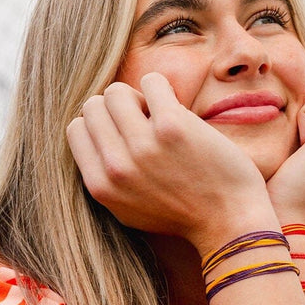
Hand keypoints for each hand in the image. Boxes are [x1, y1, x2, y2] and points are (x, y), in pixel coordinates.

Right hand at [66, 73, 270, 249]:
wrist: (228, 222)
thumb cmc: (182, 213)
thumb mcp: (128, 209)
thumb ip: (104, 177)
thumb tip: (89, 131)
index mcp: (101, 186)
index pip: (76, 128)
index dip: (101, 124)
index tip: (124, 133)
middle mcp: (116, 167)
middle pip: (94, 106)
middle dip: (118, 109)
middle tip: (144, 123)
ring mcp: (142, 145)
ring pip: (117, 91)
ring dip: (138, 96)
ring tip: (159, 115)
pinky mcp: (171, 126)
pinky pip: (152, 82)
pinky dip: (161, 88)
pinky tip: (175, 106)